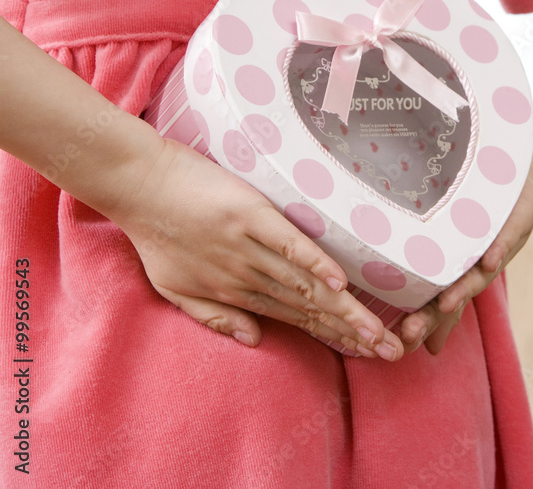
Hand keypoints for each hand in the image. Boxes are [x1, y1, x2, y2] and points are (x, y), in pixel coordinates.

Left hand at [104, 137, 402, 359]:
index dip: (334, 338)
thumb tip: (257, 340)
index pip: (295, 321)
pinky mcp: (248, 216)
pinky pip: (287, 244)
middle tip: (393, 351)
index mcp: (234, 292)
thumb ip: (215, 317)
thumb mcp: (174, 288)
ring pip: (305, 286)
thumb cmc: (154, 235)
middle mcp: (247, 276)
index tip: (368, 352)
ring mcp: (248, 247)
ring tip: (380, 329)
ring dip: (344, 310)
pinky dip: (314, 263)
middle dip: (353, 333)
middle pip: (310, 310)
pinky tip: (340, 282)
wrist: (134, 185)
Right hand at [398, 174, 532, 354]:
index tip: (396, 342)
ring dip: (463, 291)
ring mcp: (494, 248)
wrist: (520, 186)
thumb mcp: (453, 246)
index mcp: (458, 275)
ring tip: (446, 305)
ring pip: (477, 275)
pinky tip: (489, 261)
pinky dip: (498, 250)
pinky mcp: (514, 226)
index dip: (418, 323)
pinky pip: (505, 239)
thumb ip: (431, 276)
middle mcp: (475, 269)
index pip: (435, 304)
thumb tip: (412, 317)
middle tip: (410, 333)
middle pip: (453, 298)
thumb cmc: (480, 219)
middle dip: (433, 316)